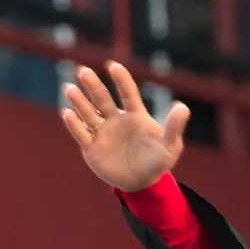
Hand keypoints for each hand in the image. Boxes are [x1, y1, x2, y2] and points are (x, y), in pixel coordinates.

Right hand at [60, 62, 190, 192]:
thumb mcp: (170, 146)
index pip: (127, 93)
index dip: (121, 80)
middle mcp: (115, 119)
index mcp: (135, 115)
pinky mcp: (91, 147)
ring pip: (88, 113)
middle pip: (102, 99)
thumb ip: (174, 127)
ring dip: (79, 102)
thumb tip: (182, 107)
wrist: (142, 183)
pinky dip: (74, 124)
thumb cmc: (158, 161)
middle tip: (82, 70)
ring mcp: (102, 132)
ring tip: (69, 88)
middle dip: (93, 85)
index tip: (113, 65)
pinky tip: (67, 113)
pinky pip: (81, 133)